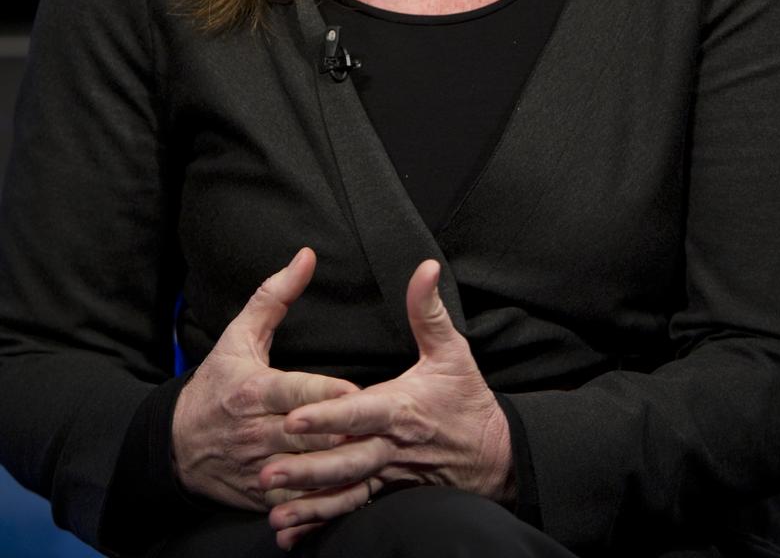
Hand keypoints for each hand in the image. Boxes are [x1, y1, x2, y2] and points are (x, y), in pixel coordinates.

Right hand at [171, 247, 358, 510]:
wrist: (176, 445)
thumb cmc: (216, 383)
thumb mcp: (239, 336)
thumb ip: (275, 295)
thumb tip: (307, 256)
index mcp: (253, 391)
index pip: (295, 392)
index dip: (326, 394)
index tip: (356, 392)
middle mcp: (256, 432)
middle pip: (309, 435)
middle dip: (344, 432)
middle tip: (383, 423)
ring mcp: (259, 467)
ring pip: (309, 471)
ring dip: (341, 465)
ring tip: (378, 453)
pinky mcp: (262, 495)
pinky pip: (300, 501)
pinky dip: (326, 496)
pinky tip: (355, 485)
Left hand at [261, 260, 512, 549]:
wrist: (496, 456)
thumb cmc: (468, 399)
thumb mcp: (453, 351)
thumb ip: (429, 310)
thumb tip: (426, 267)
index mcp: (400, 409)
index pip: (358, 412)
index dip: (327, 415)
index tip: (295, 416)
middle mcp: (390, 447)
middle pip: (344, 460)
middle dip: (305, 468)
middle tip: (266, 470)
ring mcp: (387, 476)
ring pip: (343, 492)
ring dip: (308, 504)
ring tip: (272, 513)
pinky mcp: (386, 494)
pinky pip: (350, 510)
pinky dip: (321, 523)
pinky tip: (291, 533)